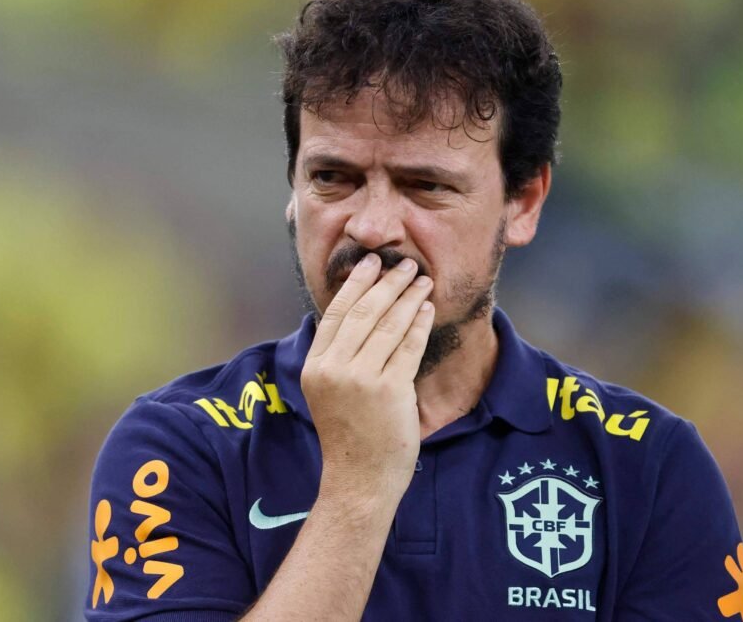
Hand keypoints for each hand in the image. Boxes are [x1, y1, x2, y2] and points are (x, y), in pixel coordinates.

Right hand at [301, 253, 434, 503]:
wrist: (359, 478)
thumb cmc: (349, 435)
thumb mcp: (328, 391)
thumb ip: (337, 356)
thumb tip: (359, 314)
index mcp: (315, 367)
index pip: (336, 313)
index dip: (355, 284)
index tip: (370, 264)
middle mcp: (333, 369)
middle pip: (363, 313)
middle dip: (387, 283)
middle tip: (404, 264)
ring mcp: (361, 379)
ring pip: (388, 326)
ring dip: (408, 298)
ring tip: (421, 281)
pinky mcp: (389, 390)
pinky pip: (408, 347)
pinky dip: (419, 324)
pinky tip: (427, 310)